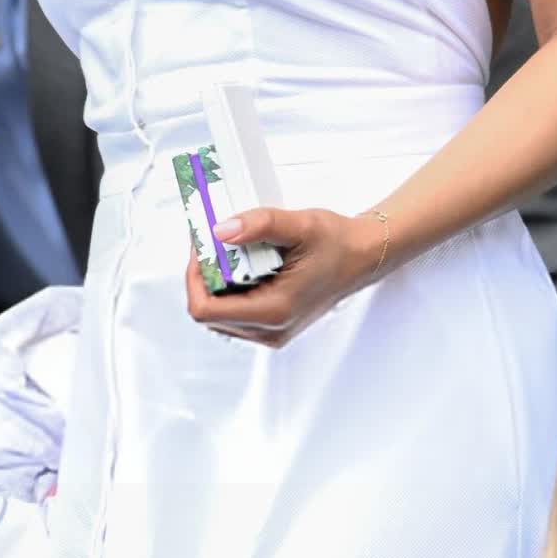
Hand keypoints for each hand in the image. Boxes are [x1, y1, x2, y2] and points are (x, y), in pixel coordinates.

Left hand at [184, 207, 386, 346]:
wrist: (362, 257)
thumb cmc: (337, 244)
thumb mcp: (300, 225)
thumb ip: (260, 225)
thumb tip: (220, 230)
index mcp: (273, 311)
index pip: (206, 310)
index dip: (194, 277)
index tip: (201, 248)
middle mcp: (270, 330)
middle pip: (209, 312)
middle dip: (204, 276)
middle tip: (212, 244)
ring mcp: (271, 332)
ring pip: (219, 315)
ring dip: (215, 283)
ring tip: (228, 252)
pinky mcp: (273, 326)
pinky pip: (234, 313)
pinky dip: (230, 289)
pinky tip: (242, 264)